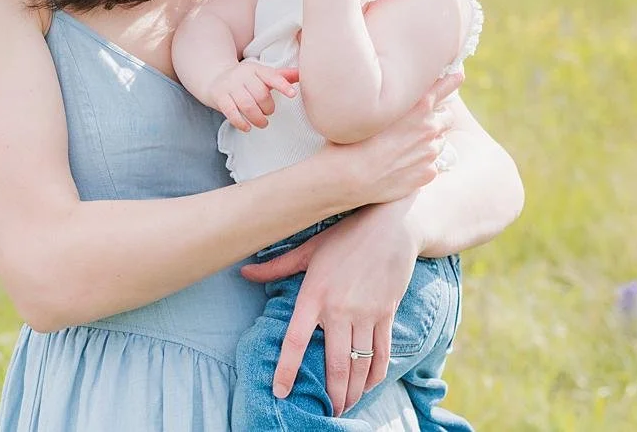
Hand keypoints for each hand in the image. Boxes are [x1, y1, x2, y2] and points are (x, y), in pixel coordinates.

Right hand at [201, 60, 297, 130]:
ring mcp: (229, 85)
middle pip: (260, 94)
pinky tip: (247, 128)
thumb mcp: (262, 75)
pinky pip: (231, 112)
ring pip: (247, 105)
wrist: (215, 78)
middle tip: (269, 112)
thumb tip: (302, 74)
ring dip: (257, 118)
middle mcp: (242, 75)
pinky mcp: (219, 97)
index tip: (292, 94)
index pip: (272, 76)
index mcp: (256, 69)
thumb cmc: (246, 80)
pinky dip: (241, 123)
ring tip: (262, 123)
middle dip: (268, 108)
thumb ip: (282, 76)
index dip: (283, 85)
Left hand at [241, 204, 418, 414]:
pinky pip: (381, 352)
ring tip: (346, 406)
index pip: (296, 340)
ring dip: (353, 391)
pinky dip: (375, 374)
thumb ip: (276, 266)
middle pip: (335, 364)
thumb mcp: (309, 248)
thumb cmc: (346, 234)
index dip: (287, 369)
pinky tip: (368, 386)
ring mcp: (367, 313)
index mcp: (315, 294)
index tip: (281, 392)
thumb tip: (243, 273)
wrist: (393, 224)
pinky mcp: (387, 313)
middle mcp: (341, 308)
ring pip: (359, 364)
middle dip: (332, 394)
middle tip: (327, 412)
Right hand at [320, 70, 461, 208]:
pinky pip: (431, 165)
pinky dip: (421, 164)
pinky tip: (401, 166)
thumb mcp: (373, 110)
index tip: (457, 75)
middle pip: (446, 117)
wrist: (349, 177)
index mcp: (417, 107)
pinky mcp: (427, 173)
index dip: (451, 80)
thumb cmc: (352, 138)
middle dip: (436, 119)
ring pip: (438, 142)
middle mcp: (429, 127)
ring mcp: (430, 152)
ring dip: (427, 142)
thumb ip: (393, 101)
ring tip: (403, 148)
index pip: (444, 87)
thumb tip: (397, 95)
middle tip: (416, 125)